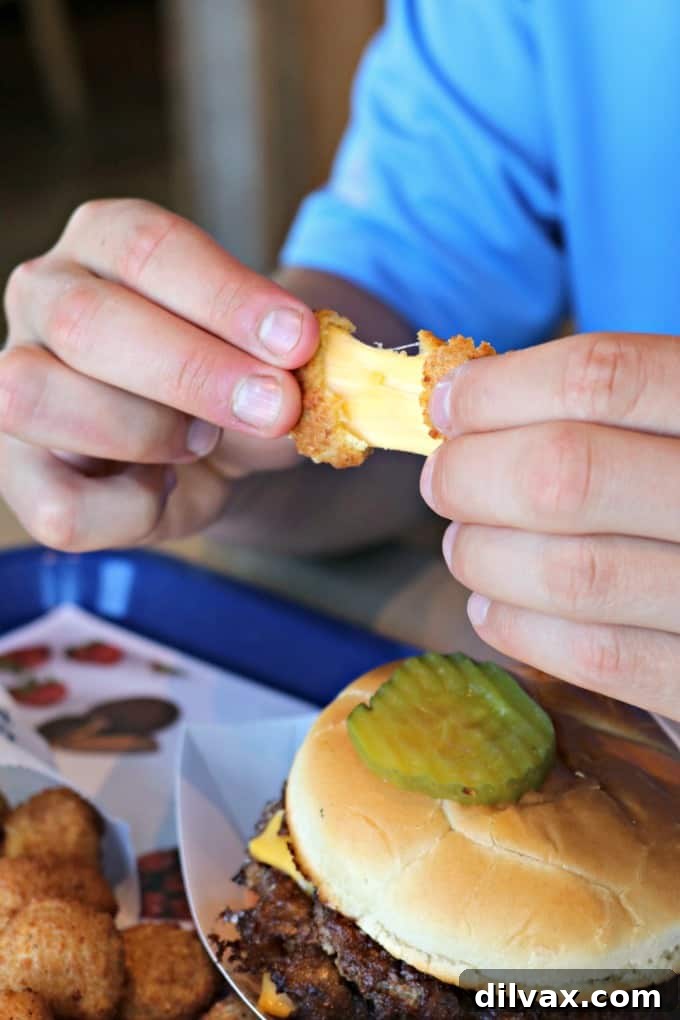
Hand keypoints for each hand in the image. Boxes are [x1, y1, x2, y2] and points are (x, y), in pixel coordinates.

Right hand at [1, 199, 317, 548]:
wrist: (218, 452)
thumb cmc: (239, 384)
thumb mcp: (276, 362)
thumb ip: (288, 368)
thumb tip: (298, 390)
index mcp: (104, 242)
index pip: (146, 247)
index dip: (225, 296)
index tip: (298, 340)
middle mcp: (44, 298)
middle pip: (84, 320)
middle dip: (193, 370)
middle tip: (277, 406)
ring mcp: (15, 384)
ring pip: (32, 399)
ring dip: (143, 430)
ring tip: (204, 441)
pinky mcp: (21, 474)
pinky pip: (56, 504)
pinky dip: (127, 509)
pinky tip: (164, 488)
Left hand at [420, 332, 679, 719]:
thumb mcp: (678, 426)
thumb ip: (600, 409)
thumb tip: (461, 407)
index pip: (601, 378)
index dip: (501, 389)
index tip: (449, 405)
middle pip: (565, 473)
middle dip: (472, 475)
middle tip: (443, 481)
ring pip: (569, 573)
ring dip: (484, 556)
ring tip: (466, 545)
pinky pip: (595, 657)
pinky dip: (519, 627)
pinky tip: (493, 606)